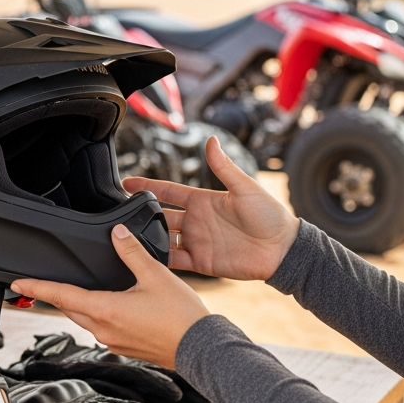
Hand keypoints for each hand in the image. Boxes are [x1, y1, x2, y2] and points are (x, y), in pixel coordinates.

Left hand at [11, 223, 208, 368]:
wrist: (202, 350)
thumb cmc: (182, 317)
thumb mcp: (155, 275)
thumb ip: (132, 252)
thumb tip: (117, 234)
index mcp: (106, 310)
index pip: (62, 296)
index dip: (37, 287)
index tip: (17, 283)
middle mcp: (104, 329)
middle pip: (70, 308)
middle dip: (57, 294)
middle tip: (41, 283)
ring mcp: (113, 340)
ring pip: (86, 319)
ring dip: (79, 304)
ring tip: (75, 289)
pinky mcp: (125, 346)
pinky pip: (102, 327)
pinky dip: (98, 313)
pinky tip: (110, 304)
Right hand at [125, 135, 298, 281]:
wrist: (283, 249)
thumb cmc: (270, 215)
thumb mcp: (245, 187)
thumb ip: (224, 167)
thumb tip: (211, 139)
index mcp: (203, 200)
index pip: (168, 191)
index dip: (147, 187)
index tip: (125, 183)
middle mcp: (196, 221)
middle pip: (160, 216)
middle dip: (141, 214)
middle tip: (120, 213)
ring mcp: (197, 242)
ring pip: (164, 239)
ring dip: (147, 238)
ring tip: (127, 236)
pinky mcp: (202, 262)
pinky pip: (175, 261)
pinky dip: (161, 260)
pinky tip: (146, 258)